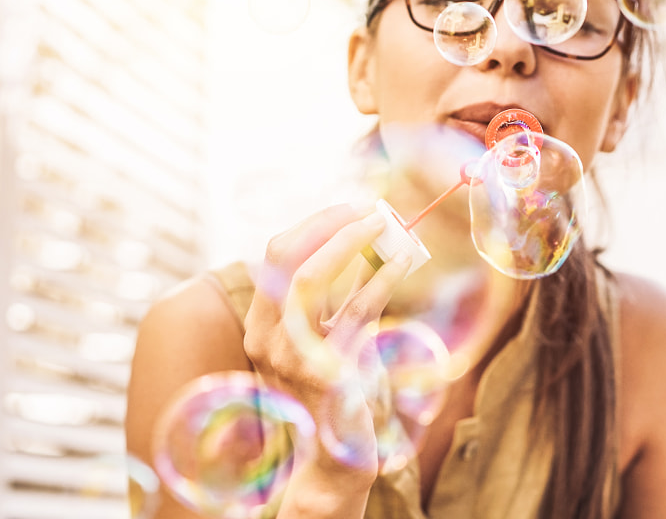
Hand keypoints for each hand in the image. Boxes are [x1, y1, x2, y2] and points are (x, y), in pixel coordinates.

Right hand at [242, 204, 411, 483]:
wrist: (337, 457)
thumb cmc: (338, 391)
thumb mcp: (327, 338)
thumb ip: (335, 298)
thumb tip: (368, 241)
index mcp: (262, 325)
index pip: (276, 255)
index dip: (314, 224)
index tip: (349, 208)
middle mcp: (267, 337)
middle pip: (285, 257)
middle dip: (329, 224)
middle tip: (368, 209)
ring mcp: (291, 355)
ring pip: (310, 277)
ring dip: (351, 242)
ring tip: (386, 225)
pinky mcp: (325, 369)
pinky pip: (355, 309)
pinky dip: (382, 278)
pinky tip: (404, 262)